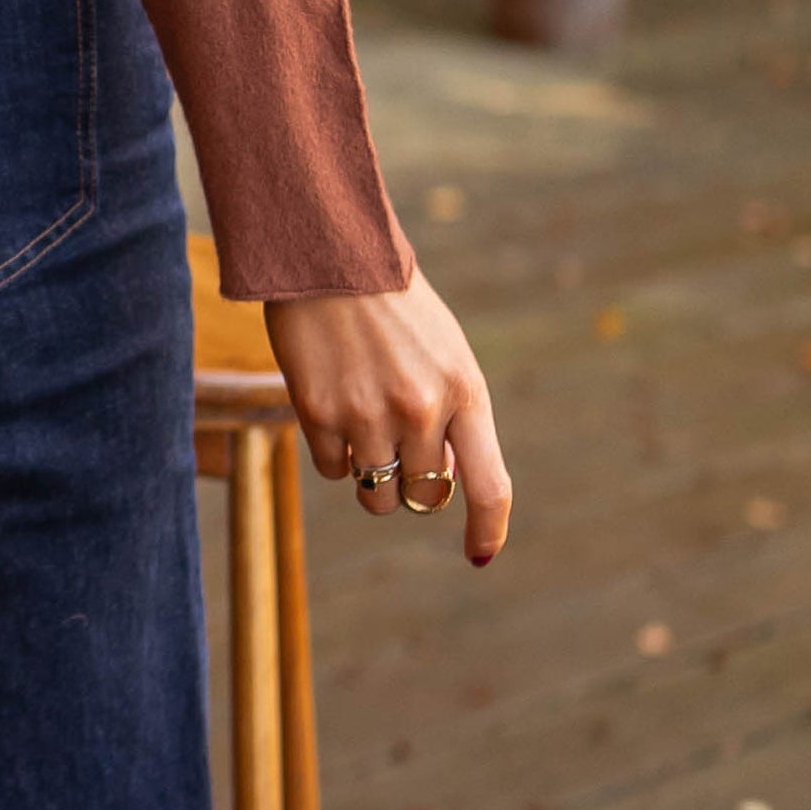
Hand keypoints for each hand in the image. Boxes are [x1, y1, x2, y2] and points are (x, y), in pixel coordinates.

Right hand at [264, 271, 512, 568]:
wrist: (330, 255)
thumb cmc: (393, 305)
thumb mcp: (445, 353)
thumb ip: (453, 414)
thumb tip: (438, 482)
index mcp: (465, 391)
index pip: (489, 485)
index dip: (489, 528)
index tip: (481, 554)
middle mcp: (422, 410)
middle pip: (423, 497)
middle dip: (414, 485)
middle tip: (398, 448)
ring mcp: (370, 415)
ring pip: (376, 494)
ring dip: (372, 476)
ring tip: (362, 423)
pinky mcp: (320, 414)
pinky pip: (334, 469)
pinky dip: (335, 451)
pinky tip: (331, 403)